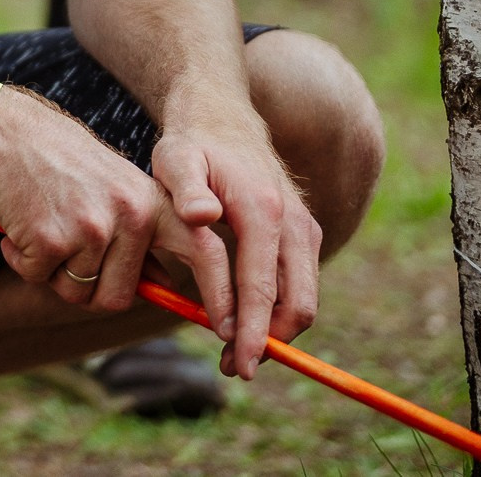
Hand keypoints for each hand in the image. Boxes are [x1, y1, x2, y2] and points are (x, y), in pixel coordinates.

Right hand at [0, 87, 232, 328]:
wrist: (5, 128)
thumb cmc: (59, 158)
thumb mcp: (115, 187)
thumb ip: (142, 234)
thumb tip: (168, 286)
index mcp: (152, 202)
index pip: (206, 252)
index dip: (222, 297)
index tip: (228, 331)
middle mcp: (130, 216)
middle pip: (118, 297)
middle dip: (86, 286)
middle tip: (63, 249)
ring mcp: (92, 228)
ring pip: (75, 292)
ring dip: (51, 272)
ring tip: (41, 226)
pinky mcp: (50, 238)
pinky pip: (38, 276)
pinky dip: (22, 259)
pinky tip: (18, 224)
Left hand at [148, 115, 320, 380]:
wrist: (223, 115)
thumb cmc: (191, 142)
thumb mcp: (175, 157)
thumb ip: (184, 188)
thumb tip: (202, 216)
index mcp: (264, 210)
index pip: (264, 288)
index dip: (253, 332)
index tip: (238, 365)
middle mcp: (295, 223)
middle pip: (297, 304)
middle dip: (268, 342)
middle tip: (231, 365)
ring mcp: (305, 228)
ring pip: (302, 299)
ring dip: (275, 331)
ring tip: (232, 349)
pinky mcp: (304, 233)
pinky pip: (298, 284)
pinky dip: (278, 309)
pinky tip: (244, 318)